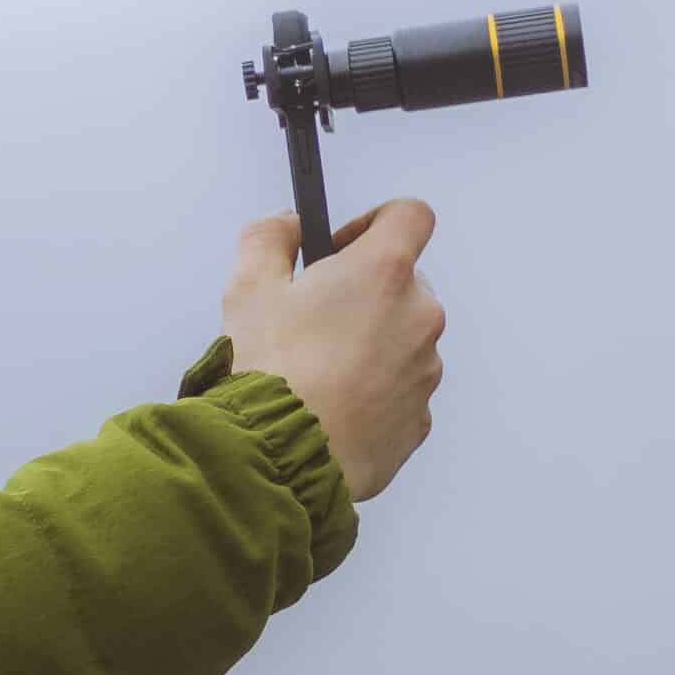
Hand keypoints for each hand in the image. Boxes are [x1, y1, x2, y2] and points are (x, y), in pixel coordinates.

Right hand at [220, 199, 447, 502]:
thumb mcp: (248, 289)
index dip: (373, 223)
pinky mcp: (419, 417)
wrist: (285, 458)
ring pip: (401, 340)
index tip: (340, 248)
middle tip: (311, 320)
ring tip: (313, 374)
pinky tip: (328, 408)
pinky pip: (398, 391)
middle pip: (404, 283)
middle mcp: (419, 315)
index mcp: (382, 273)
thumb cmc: (269, 372)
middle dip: (363, 294)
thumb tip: (285, 224)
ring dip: (367, 346)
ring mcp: (426, 370)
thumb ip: (268, 239)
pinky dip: (370, 393)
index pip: (410, 215)